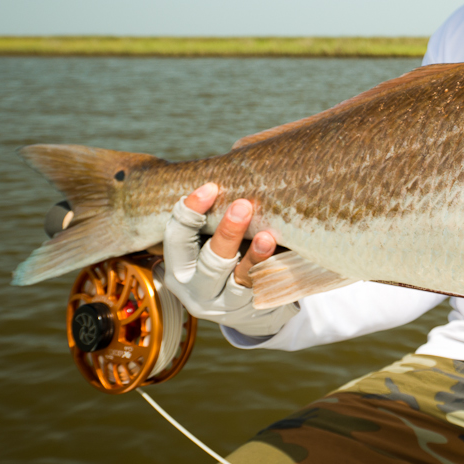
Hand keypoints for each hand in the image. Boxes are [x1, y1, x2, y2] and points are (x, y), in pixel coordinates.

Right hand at [160, 184, 296, 335]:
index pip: (176, 238)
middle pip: (209, 261)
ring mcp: (226, 304)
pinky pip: (265, 291)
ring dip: (254, 257)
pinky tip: (287, 255)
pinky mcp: (252, 311)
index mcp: (178, 267)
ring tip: (268, 237)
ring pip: (240, 280)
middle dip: (226, 232)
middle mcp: (196, 289)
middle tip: (244, 205)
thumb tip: (237, 153)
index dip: (190, 212)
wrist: (246, 310)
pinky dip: (275, 272)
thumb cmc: (225, 259)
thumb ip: (212, 213)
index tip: (211, 186)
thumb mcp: (207, 242)